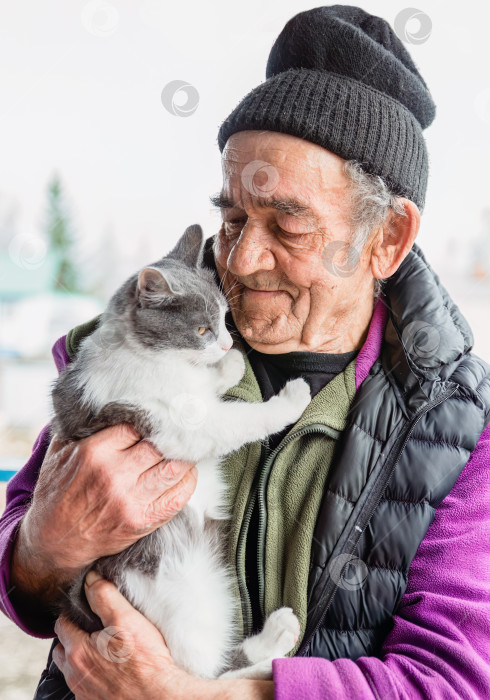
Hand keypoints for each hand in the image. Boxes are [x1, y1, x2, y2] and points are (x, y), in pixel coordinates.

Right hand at [12, 423, 196, 606]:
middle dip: (172, 437)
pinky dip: (188, 481)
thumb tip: (102, 402)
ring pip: (174, 469)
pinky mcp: (143, 520)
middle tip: (180, 430)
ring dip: (185, 457)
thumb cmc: (58, 491)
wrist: (54, 540)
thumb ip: (82, 426)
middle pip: (160, 446)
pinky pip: (178, 496)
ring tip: (187, 449)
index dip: (149, 422)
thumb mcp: (60, 452)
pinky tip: (185, 472)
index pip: (137, 426)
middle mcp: (115, 475)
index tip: (157, 420)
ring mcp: (131, 500)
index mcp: (95, 452)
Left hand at [54, 572, 273, 699]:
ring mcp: (85, 692)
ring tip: (103, 645)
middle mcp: (76, 674)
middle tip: (94, 625)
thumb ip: (105, 597)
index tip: (87, 605)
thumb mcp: (127, 620)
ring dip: (82, 655)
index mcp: (77, 651)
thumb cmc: (146, 662)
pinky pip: (87, 684)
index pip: (62, 623)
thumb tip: (91, 579)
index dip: (74, 611)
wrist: (162, 698)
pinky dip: (93, 674)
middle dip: (74, 634)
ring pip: (73, 668)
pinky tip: (112, 667)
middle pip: (64, 647)